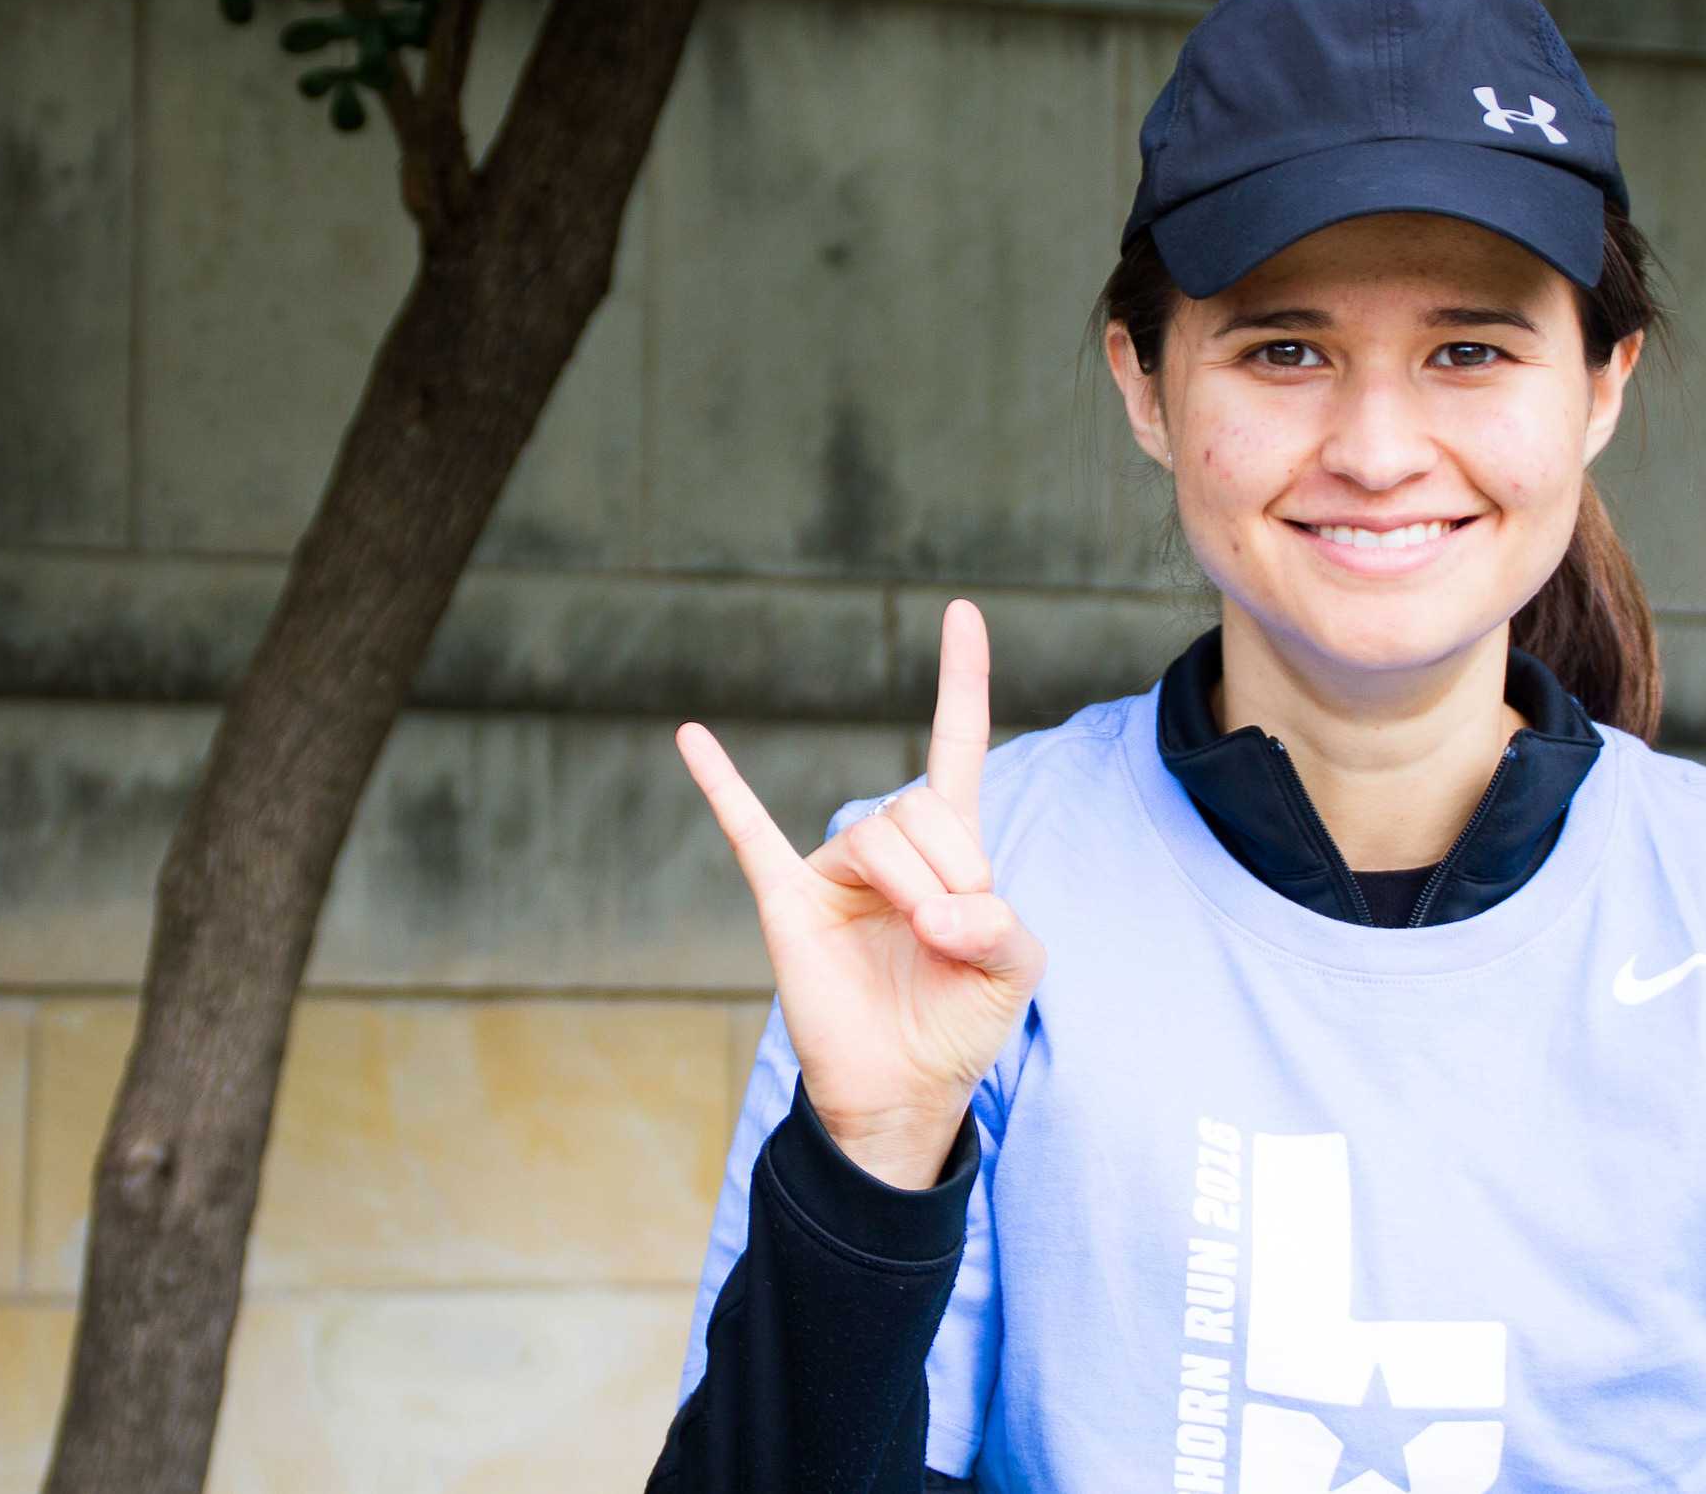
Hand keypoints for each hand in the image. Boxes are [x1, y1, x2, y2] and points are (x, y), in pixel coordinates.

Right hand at [675, 598, 1045, 1189]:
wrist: (900, 1093)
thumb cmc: (959, 1025)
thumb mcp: (1013, 973)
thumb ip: (999, 926)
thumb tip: (934, 911)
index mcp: (949, 850)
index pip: (956, 746)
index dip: (962, 681)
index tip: (961, 612)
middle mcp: (890, 849)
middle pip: (922, 806)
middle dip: (952, 868)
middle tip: (952, 932)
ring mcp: (834, 872)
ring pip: (877, 834)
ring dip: (913, 887)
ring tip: (921, 940)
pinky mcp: (788, 901)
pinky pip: (749, 832)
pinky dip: (721, 784)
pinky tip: (692, 736)